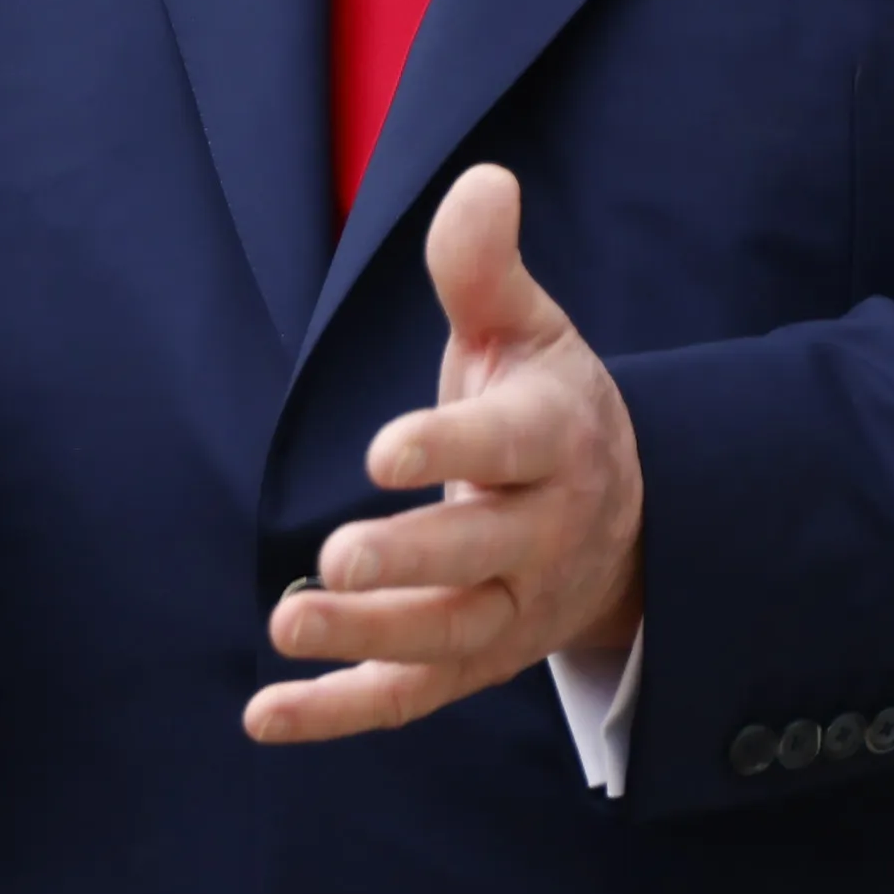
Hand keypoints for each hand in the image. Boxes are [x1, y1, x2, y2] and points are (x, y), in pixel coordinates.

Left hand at [244, 163, 642, 742]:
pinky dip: (339, 713)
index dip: (449, 448)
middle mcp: (543, 535)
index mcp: (556, 442)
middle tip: (334, 556)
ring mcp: (513, 608)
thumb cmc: (546, 403)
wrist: (628, 516)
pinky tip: (265, 715)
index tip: (382, 448)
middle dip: (410, 563)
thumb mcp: (527, 328)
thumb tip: (482, 178)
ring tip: (287, 623)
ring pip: (447, 636)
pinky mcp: (476, 662)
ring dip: (367, 638)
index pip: (508, 448)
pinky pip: (409, 698)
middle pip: (480, 556)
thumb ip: (484, 265)